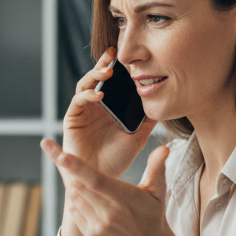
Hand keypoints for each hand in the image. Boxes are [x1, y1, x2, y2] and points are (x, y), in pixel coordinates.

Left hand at [42, 140, 189, 235]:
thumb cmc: (153, 213)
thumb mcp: (159, 190)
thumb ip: (158, 167)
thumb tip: (164, 147)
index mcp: (124, 198)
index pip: (95, 180)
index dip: (77, 168)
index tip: (62, 155)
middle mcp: (109, 214)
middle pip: (79, 186)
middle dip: (69, 170)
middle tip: (61, 154)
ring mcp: (98, 226)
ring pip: (74, 198)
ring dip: (73, 184)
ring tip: (77, 175)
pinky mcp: (91, 234)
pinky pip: (74, 211)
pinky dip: (75, 200)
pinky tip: (84, 194)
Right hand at [62, 48, 156, 179]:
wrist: (101, 181)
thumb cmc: (117, 161)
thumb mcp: (138, 138)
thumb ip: (148, 122)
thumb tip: (164, 106)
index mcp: (109, 108)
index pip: (113, 82)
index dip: (118, 69)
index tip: (129, 57)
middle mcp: (95, 107)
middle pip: (97, 78)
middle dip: (104, 64)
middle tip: (113, 53)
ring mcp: (82, 111)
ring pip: (85, 85)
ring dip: (94, 75)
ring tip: (107, 72)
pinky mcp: (72, 119)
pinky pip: (77, 101)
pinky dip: (87, 95)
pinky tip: (99, 95)